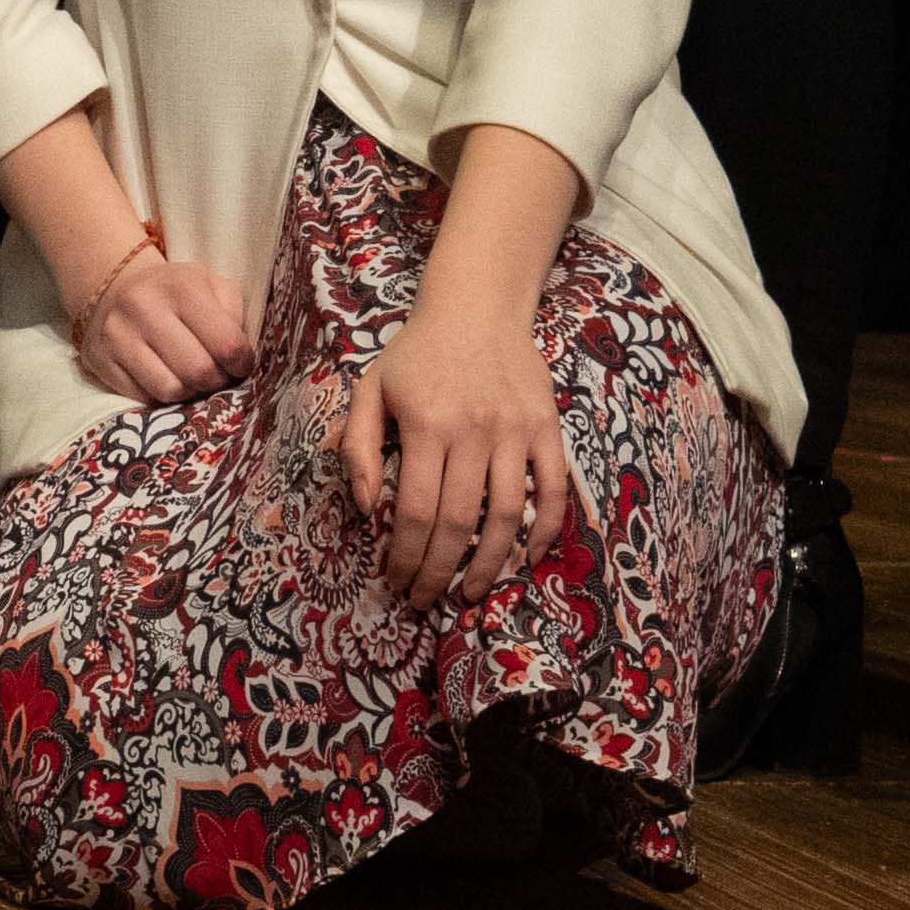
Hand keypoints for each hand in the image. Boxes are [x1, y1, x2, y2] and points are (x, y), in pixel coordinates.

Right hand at [59, 239, 256, 412]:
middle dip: (216, 381)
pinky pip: (142, 398)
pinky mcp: (100, 359)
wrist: (114, 289)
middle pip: (199, 372)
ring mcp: (117, 335)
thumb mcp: (211, 286)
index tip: (240, 364)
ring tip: (190, 378)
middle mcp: (144, 307)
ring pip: (170, 390)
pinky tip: (164, 377)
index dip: (242, 363)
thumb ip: (234, 314)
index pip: (227, 344)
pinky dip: (160, 396)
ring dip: (189, 392)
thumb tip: (241, 357)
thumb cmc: (175, 293)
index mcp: (181, 287)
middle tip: (216, 374)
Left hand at [340, 304, 570, 608]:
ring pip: (508, 515)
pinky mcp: (548, 429)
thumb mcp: (370, 390)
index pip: (413, 510)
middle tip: (426, 600)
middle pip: (458, 522)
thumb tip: (362, 506)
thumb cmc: (416, 356)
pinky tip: (529, 558)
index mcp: (425, 424)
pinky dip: (545, 529)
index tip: (396, 582)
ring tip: (470, 591)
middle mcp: (473, 430)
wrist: (477, 309)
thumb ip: (356, 446)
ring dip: (491, 564)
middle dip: (439, 571)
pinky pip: (553, 490)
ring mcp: (516, 430)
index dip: (405, 556)